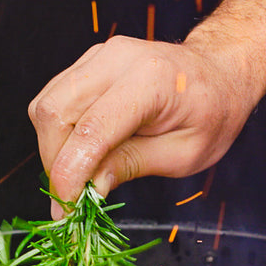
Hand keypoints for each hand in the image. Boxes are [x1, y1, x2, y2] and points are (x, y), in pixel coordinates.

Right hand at [29, 34, 265, 218]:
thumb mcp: (184, 154)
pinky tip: (82, 151)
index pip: (91, 130)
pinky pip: (54, 98)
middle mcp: (118, 59)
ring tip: (79, 175)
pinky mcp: (89, 62)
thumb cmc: (211, 114)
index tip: (66, 209)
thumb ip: (133, 165)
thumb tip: (89, 187)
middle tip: (71, 199)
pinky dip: (58, 132)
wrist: (219, 74)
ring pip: (46, 105)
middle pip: (54, 112)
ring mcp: (100, 55)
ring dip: (52, 148)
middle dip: (54, 162)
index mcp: (151, 80)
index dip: (69, 174)